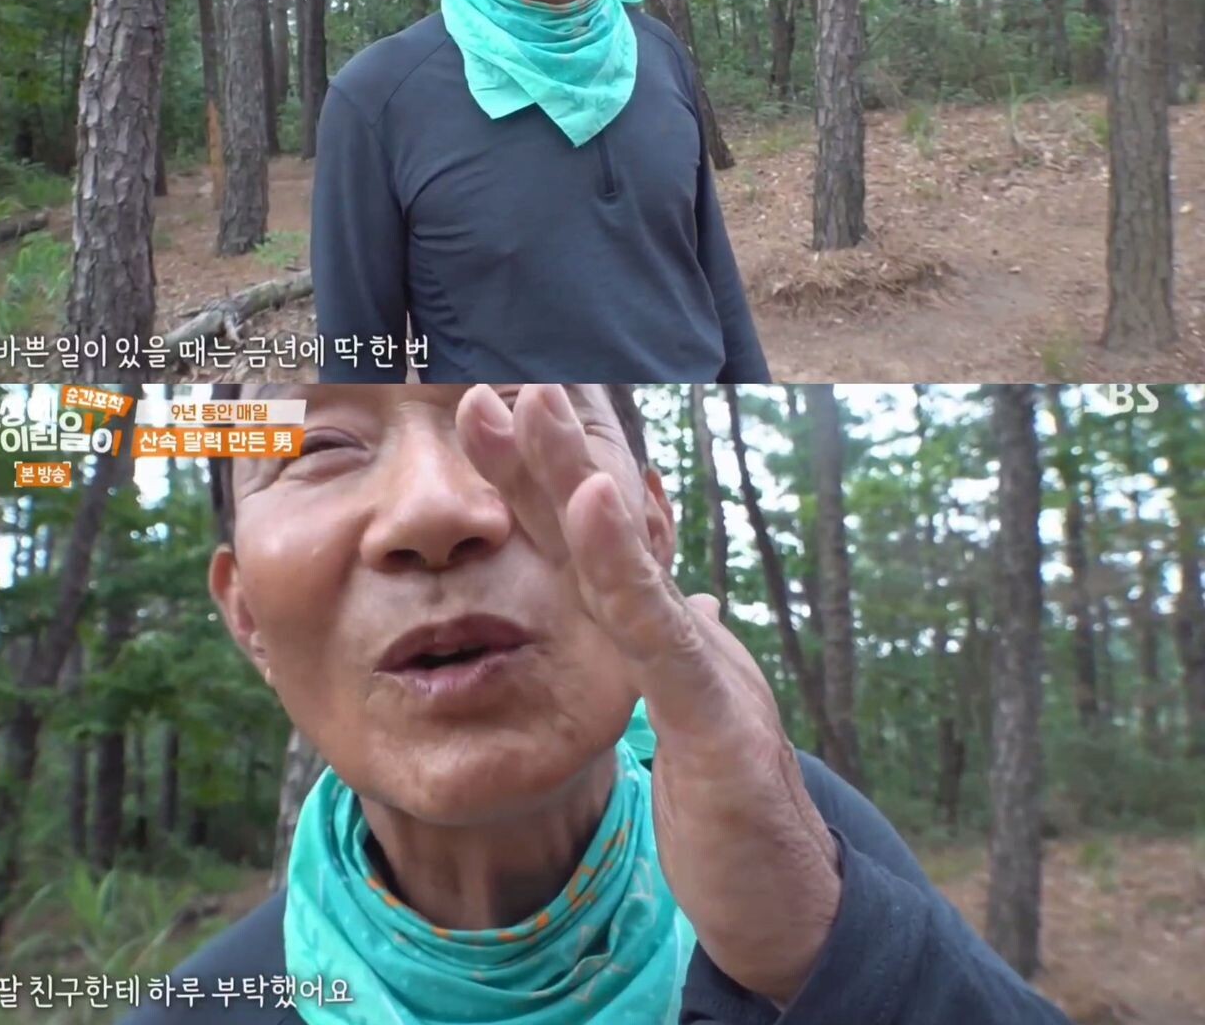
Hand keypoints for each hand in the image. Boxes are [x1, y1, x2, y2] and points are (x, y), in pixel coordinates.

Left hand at [456, 382, 842, 1007]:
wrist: (790, 901)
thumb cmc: (734, 814)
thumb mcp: (686, 724)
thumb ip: (672, 655)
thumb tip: (688, 600)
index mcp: (655, 640)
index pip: (585, 551)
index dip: (538, 483)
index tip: (492, 415)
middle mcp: (677, 636)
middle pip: (600, 534)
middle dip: (548, 453)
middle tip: (499, 382)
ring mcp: (702, 668)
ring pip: (627, 562)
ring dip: (578, 477)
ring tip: (536, 406)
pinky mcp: (715, 717)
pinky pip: (659, 634)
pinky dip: (626, 567)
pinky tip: (597, 504)